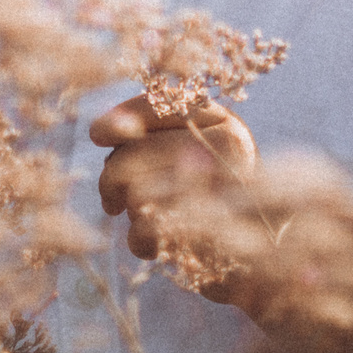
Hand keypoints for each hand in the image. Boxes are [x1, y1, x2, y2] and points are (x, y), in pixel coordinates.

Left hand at [89, 93, 259, 291]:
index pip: (155, 105)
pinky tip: (152, 240)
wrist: (254, 247)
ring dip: (131, 210)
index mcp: (222, 120)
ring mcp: (225, 191)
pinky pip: (147, 231)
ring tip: (146, 215)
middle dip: (111, 179)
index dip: (119, 118)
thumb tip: (99, 130)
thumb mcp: (186, 148)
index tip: (98, 135)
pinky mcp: (211, 236)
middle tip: (111, 198)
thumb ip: (144, 130)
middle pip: (132, 155)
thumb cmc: (207, 192)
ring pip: (137, 195)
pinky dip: (139, 239)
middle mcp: (229, 148)